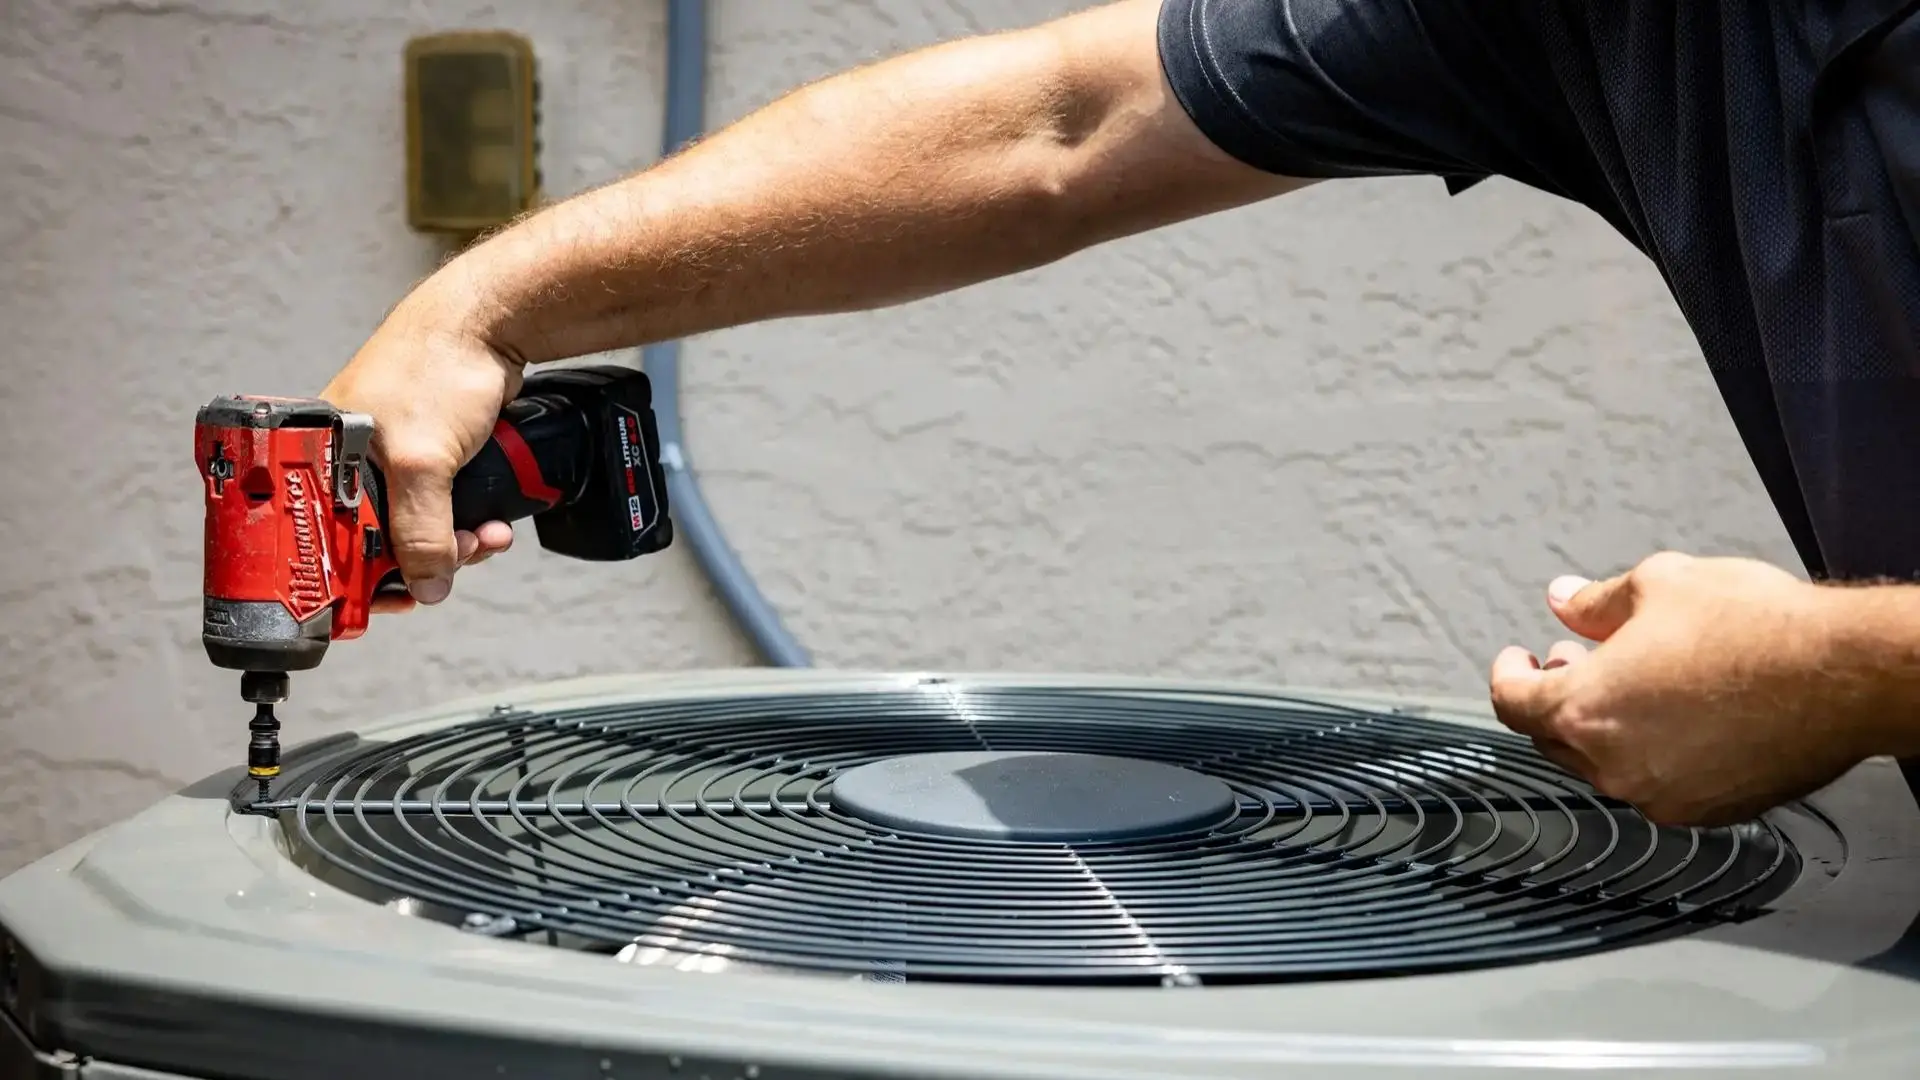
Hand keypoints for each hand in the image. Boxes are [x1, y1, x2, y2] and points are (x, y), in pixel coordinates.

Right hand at [321, 290, 519, 613]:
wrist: (491, 325)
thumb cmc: (436, 369)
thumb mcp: (423, 461)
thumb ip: (422, 529)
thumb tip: (426, 586)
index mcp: (319, 455)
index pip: (320, 535)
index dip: (354, 574)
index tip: (391, 598)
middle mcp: (348, 460)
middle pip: (375, 541)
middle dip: (423, 559)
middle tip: (456, 560)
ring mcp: (392, 459)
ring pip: (417, 528)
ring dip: (455, 544)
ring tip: (485, 539)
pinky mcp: (430, 457)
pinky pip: (443, 508)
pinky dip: (467, 523)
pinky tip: (492, 524)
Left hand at [1488, 551, 1872, 826]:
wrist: (1843, 677)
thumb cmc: (1756, 631)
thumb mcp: (1658, 585)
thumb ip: (1596, 601)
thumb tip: (1565, 600)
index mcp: (1585, 710)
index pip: (1511, 702)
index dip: (1508, 674)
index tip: (1517, 660)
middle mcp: (1614, 765)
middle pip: (1553, 738)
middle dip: (1556, 697)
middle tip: (1571, 662)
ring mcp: (1662, 796)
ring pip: (1606, 764)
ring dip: (1604, 725)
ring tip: (1632, 683)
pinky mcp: (1709, 812)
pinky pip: (1658, 784)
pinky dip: (1652, 752)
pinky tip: (1678, 716)